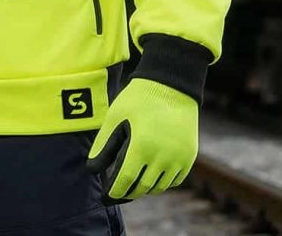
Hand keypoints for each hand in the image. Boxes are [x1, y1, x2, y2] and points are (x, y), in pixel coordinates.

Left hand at [86, 78, 197, 202]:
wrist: (171, 85)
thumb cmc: (139, 98)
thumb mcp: (116, 116)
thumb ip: (103, 144)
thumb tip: (92, 169)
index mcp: (141, 146)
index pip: (126, 180)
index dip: (115, 191)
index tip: (107, 196)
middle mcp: (163, 156)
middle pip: (143, 187)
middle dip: (129, 192)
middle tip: (118, 192)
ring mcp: (178, 158)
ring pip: (160, 186)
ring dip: (145, 188)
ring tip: (134, 183)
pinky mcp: (189, 156)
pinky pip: (175, 180)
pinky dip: (162, 182)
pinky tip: (152, 176)